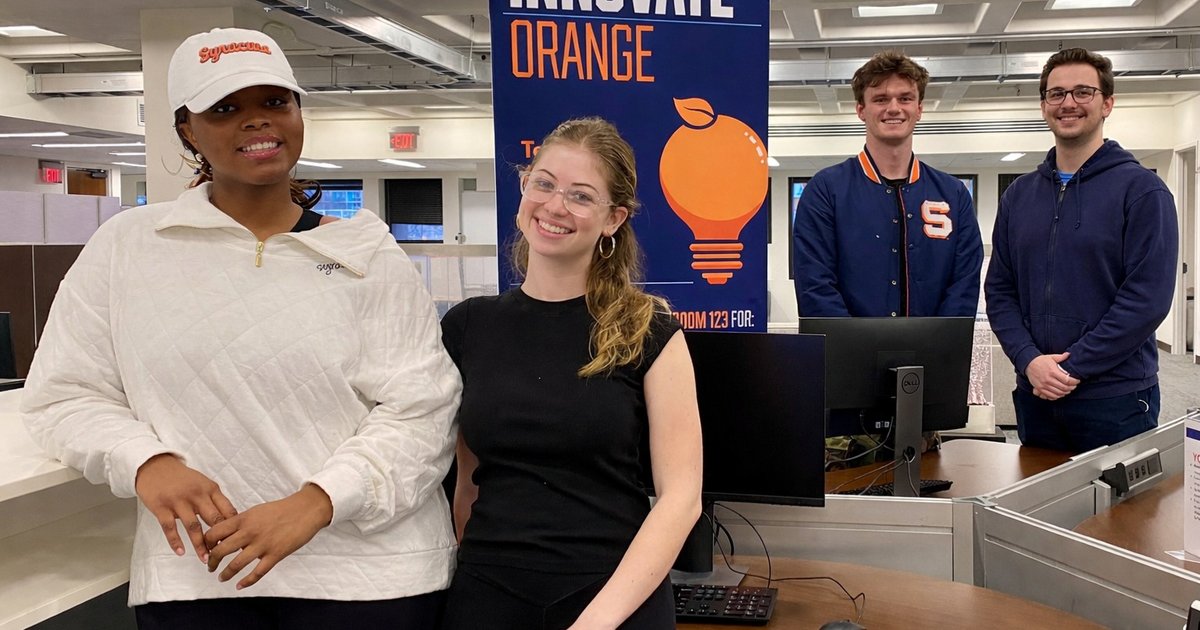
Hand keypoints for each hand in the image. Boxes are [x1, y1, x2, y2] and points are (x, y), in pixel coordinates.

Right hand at [134, 454, 237, 561]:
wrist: (155, 466)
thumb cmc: (183, 478)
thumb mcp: (204, 483)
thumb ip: (216, 500)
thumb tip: (233, 519)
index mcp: (210, 489)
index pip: (228, 510)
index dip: (235, 527)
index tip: (239, 541)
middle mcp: (197, 494)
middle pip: (214, 519)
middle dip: (220, 539)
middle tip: (224, 554)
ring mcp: (179, 501)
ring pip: (193, 526)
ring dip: (200, 545)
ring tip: (206, 559)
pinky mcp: (161, 507)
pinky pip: (169, 527)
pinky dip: (176, 541)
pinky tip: (181, 552)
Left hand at [203, 484, 332, 589]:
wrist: (306, 510)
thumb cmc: (282, 509)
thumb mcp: (256, 511)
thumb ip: (241, 523)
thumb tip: (227, 536)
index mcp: (243, 519)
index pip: (214, 532)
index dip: (206, 543)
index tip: (207, 549)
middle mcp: (249, 532)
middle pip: (221, 550)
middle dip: (212, 562)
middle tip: (210, 567)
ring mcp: (263, 544)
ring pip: (236, 564)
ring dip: (225, 574)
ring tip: (222, 578)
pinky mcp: (276, 554)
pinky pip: (257, 572)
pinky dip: (246, 582)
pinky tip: (239, 586)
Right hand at [1026, 353, 1079, 400]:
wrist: (1028, 364)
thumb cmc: (1041, 361)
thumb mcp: (1051, 357)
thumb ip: (1061, 357)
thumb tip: (1069, 354)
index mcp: (1052, 371)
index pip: (1067, 380)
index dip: (1074, 382)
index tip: (1077, 381)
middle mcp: (1048, 379)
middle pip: (1064, 388)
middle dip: (1071, 388)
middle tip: (1074, 386)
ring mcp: (1044, 385)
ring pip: (1058, 393)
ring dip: (1065, 392)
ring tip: (1068, 390)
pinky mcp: (1040, 388)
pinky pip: (1051, 396)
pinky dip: (1057, 396)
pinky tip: (1060, 393)